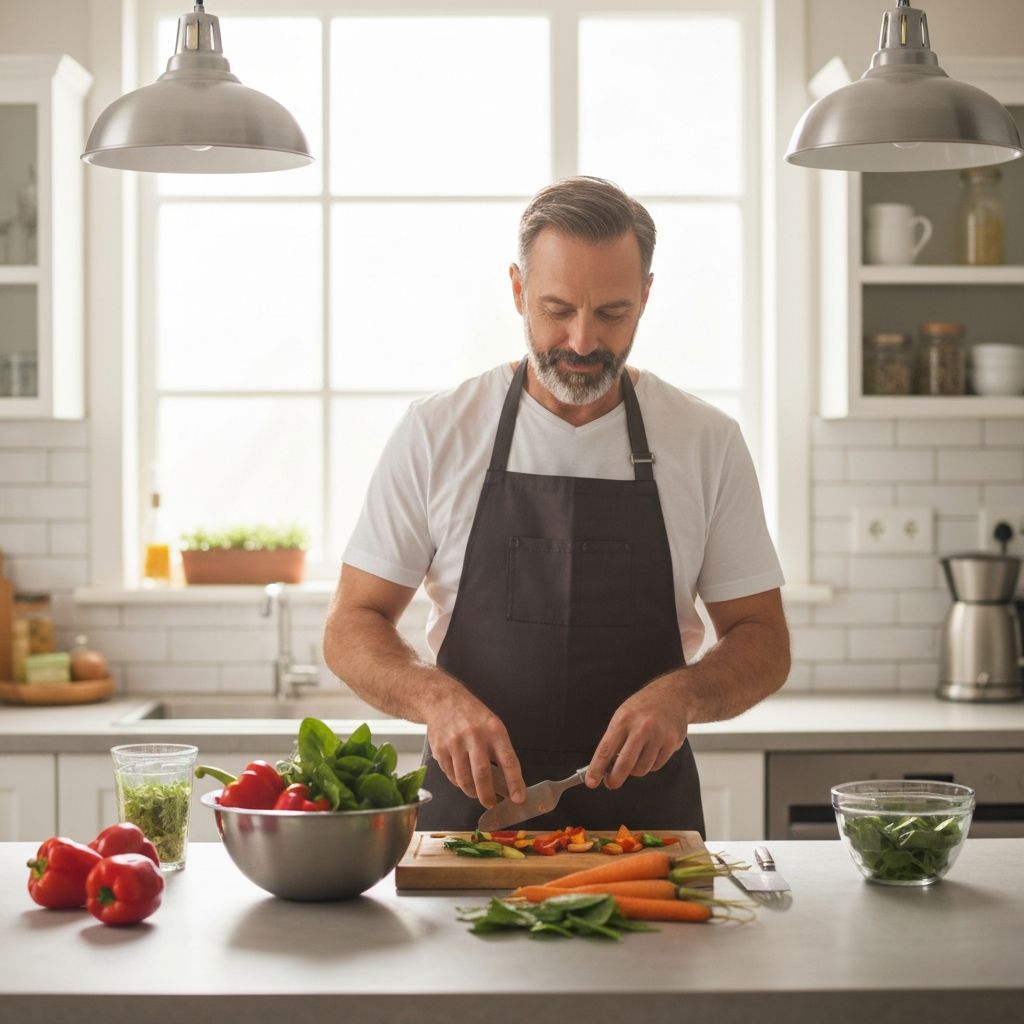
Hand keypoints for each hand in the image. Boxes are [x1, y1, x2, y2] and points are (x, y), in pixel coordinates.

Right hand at [424, 691, 525, 807]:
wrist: (442, 700)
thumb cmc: (472, 715)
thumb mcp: (493, 725)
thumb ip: (500, 751)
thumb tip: (508, 781)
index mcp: (494, 729)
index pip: (508, 760)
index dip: (514, 782)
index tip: (518, 797)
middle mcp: (474, 735)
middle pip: (482, 774)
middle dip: (488, 795)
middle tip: (492, 803)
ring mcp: (455, 742)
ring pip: (464, 778)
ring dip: (472, 792)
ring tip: (477, 793)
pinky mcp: (440, 749)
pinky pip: (450, 775)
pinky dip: (458, 782)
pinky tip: (463, 779)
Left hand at [585, 674, 689, 789]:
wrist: (673, 695)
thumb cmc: (644, 706)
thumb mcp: (623, 715)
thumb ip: (614, 738)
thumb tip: (604, 765)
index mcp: (623, 719)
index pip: (606, 749)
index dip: (596, 769)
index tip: (591, 781)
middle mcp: (641, 728)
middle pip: (624, 764)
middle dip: (614, 779)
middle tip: (611, 783)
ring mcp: (658, 736)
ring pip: (641, 769)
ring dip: (635, 769)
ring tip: (636, 757)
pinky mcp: (671, 743)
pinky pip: (655, 766)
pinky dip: (650, 764)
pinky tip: (650, 751)